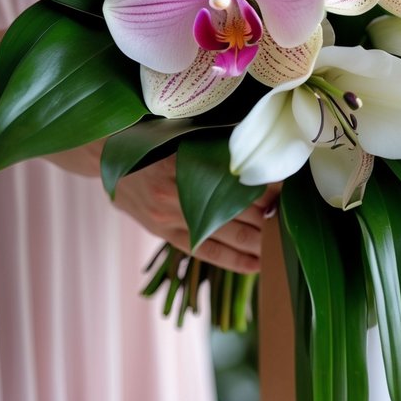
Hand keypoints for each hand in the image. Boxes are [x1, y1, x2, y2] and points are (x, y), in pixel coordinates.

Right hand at [114, 155, 279, 272]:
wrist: (108, 159)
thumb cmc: (153, 142)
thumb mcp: (183, 135)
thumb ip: (217, 146)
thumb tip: (261, 153)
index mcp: (184, 161)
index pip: (238, 180)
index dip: (266, 186)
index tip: (288, 188)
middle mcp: (177, 192)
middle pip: (236, 208)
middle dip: (268, 214)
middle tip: (292, 217)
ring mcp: (170, 217)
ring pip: (225, 233)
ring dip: (258, 239)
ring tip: (282, 242)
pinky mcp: (166, 234)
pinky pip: (205, 251)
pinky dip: (234, 260)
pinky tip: (257, 264)